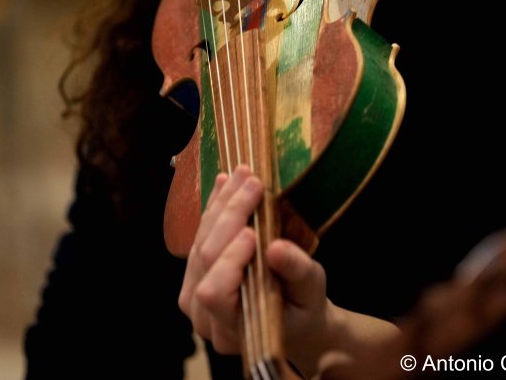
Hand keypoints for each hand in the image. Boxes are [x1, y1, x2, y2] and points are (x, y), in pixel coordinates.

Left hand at [178, 166, 333, 374]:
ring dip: (221, 206)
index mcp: (234, 329)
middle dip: (229, 217)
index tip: (252, 231)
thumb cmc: (304, 310)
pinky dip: (214, 209)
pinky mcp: (194, 274)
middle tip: (253, 184)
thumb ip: (296, 272)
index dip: (229, 260)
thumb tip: (276, 248)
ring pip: (197, 244)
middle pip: (202, 261)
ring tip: (242, 176)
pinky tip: (226, 183)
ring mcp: (193, 296)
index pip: (215, 293)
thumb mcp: (312, 292)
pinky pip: (198, 237)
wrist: (293, 320)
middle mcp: (205, 317)